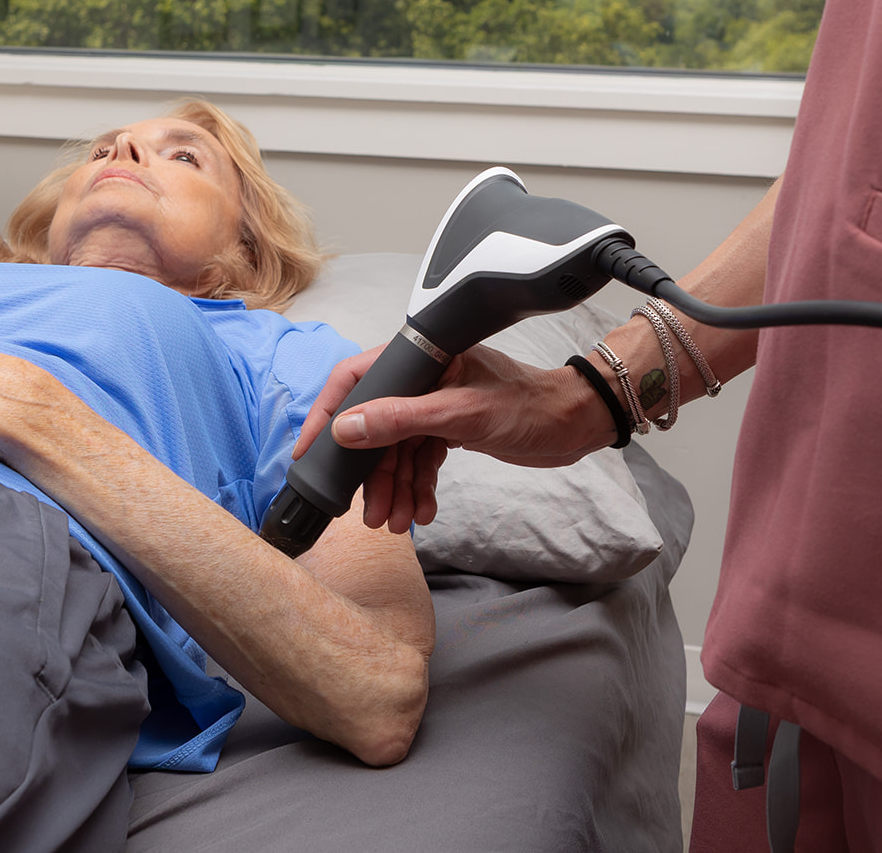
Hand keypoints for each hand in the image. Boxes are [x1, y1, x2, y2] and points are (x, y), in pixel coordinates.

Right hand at [293, 343, 612, 533]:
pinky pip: (419, 461)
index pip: (355, 380)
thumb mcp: (461, 415)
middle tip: (369, 513)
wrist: (573, 424)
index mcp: (420, 358)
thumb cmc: (529, 406)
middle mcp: (422, 379)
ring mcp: (434, 405)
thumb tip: (347, 430)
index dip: (327, 415)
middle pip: (375, 426)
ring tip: (396, 522)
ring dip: (395, 488)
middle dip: (371, 474)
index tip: (307, 451)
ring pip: (396, 451)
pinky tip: (421, 510)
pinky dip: (417, 487)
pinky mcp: (448, 428)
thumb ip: (401, 420)